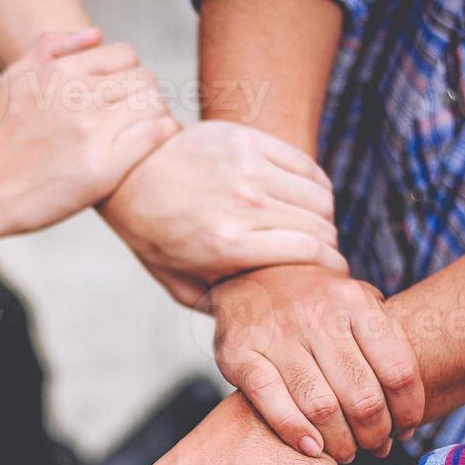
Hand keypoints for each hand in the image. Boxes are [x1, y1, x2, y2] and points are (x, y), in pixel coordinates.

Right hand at [0, 29, 179, 240]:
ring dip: (153, 117)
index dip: (127, 74)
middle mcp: (78, 97)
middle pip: (144, 80)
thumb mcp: (14, 79)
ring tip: (139, 132)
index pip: (125, 55)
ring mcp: (92, 132)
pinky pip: (154, 135)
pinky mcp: (102, 169)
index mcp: (59, 73)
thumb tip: (97, 33)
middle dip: (143, 96)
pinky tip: (150, 145)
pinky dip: (161, 135)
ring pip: (153, 105)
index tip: (120, 95)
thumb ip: (52, 47)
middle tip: (133, 118)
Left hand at [101, 120, 346, 304]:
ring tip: (311, 229)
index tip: (334, 274)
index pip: (310, 252)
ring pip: (319, 196)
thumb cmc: (155, 235)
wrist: (130, 175)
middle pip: (320, 225)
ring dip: (323, 217)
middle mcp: (244, 203)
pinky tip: (302, 200)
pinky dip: (315, 186)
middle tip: (320, 255)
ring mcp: (248, 168)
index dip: (332, 266)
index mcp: (229, 243)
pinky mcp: (249, 141)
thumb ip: (224, 306)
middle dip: (328, 246)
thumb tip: (264, 323)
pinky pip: (306, 166)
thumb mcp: (180, 285)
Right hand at [211, 265, 423, 462]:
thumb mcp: (357, 303)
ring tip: (347, 452)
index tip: (406, 429)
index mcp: (355, 302)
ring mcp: (277, 334)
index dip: (409, 412)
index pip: (399, 371)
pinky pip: (272, 402)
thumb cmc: (316, 302)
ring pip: (321, 406)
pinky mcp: (240, 353)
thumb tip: (412, 410)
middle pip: (363, 396)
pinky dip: (296, 432)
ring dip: (340, 442)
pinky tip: (312, 447)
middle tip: (376, 446)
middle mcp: (317, 315)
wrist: (251, 271)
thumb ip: (385, 342)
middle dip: (376, 435)